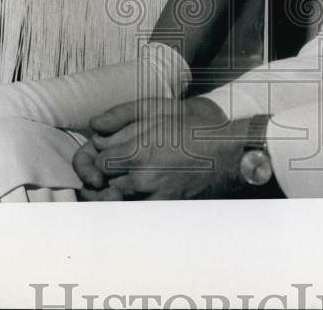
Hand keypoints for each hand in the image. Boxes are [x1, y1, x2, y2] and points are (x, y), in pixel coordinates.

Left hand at [74, 97, 248, 200]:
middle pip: (103, 185)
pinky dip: (132, 204)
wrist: (228, 153)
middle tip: (106, 174)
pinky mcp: (166, 206)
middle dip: (101, 179)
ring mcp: (154, 194)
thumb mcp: (158, 110)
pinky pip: (137, 211)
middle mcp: (142, 174)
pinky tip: (139, 194)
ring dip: (114, 193)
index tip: (103, 158)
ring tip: (121, 184)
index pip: (98, 163)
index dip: (95, 161)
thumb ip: (122, 115)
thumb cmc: (194, 128)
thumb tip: (94, 125)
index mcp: (138, 148)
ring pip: (118, 201)